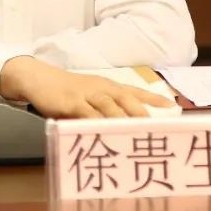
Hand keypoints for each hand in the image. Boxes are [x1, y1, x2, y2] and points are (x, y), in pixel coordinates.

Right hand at [0, 56, 174, 118]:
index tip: (172, 105)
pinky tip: (104, 132)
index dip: (152, 98)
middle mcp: (100, 88)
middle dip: (141, 111)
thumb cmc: (66, 90)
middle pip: (125, 98)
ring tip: (135, 132)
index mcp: (107, 86)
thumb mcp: (88, 95)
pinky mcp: (71, 102)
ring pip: (108, 106)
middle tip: (155, 124)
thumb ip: (104, 108)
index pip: (134, 91)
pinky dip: (96, 123)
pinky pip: (86, 114)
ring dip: (122, 119)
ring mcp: (86, 94)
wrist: (38, 78)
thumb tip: (124, 126)